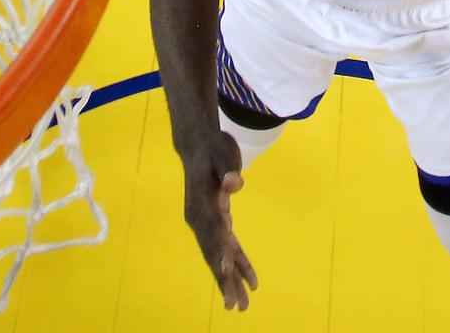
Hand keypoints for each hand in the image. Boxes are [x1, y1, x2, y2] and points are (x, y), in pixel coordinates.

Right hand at [183, 132, 257, 309]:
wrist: (199, 145)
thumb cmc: (213, 148)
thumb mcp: (222, 154)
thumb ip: (228, 170)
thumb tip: (235, 184)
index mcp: (199, 206)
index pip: (211, 232)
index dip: (218, 252)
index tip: (225, 271)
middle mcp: (199, 219)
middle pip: (213, 253)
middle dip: (224, 280)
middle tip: (235, 305)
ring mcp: (207, 223)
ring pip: (220, 255)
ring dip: (231, 279)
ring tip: (242, 305)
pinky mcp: (217, 221)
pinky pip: (229, 247)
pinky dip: (239, 263)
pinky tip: (251, 280)